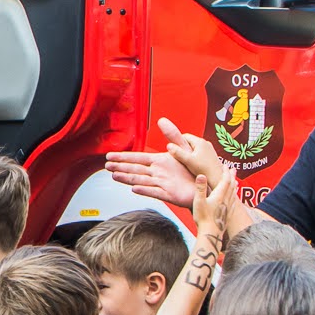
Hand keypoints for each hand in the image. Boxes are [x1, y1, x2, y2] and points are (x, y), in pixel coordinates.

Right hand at [106, 118, 225, 207]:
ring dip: (127, 178)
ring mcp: (162, 184)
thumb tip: (162, 120)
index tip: (110, 156)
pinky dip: (145, 190)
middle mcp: (158, 173)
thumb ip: (172, 135)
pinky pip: (155, 192)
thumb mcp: (184, 148)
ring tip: (114, 176)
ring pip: (141, 181)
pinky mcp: (169, 194)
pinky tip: (134, 188)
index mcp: (160, 162)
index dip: (123, 157)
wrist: (208, 186)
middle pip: (135, 170)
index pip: (138, 158)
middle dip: (120, 167)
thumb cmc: (196, 169)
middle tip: (106, 166)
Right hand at [193, 169, 234, 240]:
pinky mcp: (228, 214)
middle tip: (233, 169)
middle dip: (232, 176)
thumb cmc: (203, 218)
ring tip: (235, 181)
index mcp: (219, 195)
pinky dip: (234, 197)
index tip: (226, 165)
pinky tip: (235, 198)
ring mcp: (228, 208)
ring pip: (233, 193)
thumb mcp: (198, 202)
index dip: (226, 172)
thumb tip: (201, 175)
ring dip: (234, 185)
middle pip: (231, 185)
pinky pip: (233, 203)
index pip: (225, 180)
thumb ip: (200, 188)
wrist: (211, 234)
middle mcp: (226, 200)